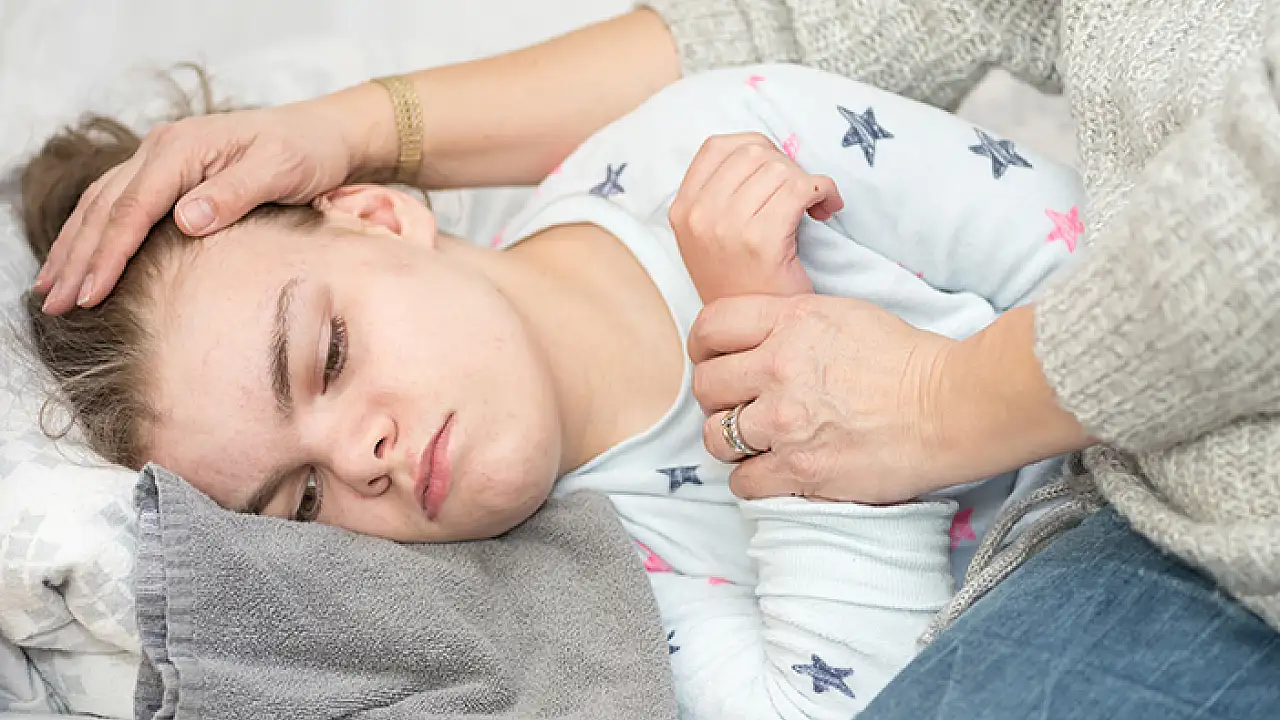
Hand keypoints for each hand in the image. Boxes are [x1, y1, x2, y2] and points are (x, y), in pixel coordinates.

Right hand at [35, 87, 384, 312]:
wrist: (321, 132)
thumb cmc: (306, 151)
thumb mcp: (280, 170)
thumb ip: (233, 193)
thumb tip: (185, 220)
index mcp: (185, 148)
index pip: (133, 206)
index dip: (108, 252)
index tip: (90, 292)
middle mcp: (162, 147)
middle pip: (106, 207)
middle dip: (77, 257)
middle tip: (53, 303)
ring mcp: (160, 157)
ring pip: (101, 203)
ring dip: (73, 247)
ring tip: (49, 289)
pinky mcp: (168, 170)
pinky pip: (117, 202)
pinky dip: (93, 231)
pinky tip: (79, 258)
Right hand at [668, 133, 842, 302]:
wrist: (753, 337)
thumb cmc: (742, 285)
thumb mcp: (712, 237)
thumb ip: (724, 194)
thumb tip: (768, 153)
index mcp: (682, 209)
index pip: (718, 147)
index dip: (757, 149)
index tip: (776, 172)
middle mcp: (698, 215)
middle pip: (753, 153)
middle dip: (786, 166)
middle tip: (800, 194)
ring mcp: (725, 227)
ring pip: (779, 168)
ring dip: (807, 180)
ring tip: (813, 206)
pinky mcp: (759, 240)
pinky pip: (800, 189)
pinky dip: (823, 191)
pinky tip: (826, 210)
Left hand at [691, 298, 1093, 502]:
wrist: (951, 406)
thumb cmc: (909, 360)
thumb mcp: (844, 315)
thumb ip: (792, 324)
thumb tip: (758, 340)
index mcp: (790, 322)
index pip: (710, 327)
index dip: (704, 348)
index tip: (714, 362)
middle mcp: (779, 367)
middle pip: (705, 386)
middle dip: (716, 400)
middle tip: (737, 408)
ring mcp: (786, 420)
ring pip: (716, 437)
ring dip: (731, 443)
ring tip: (754, 444)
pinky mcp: (801, 467)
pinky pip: (743, 481)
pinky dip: (752, 481)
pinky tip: (772, 474)